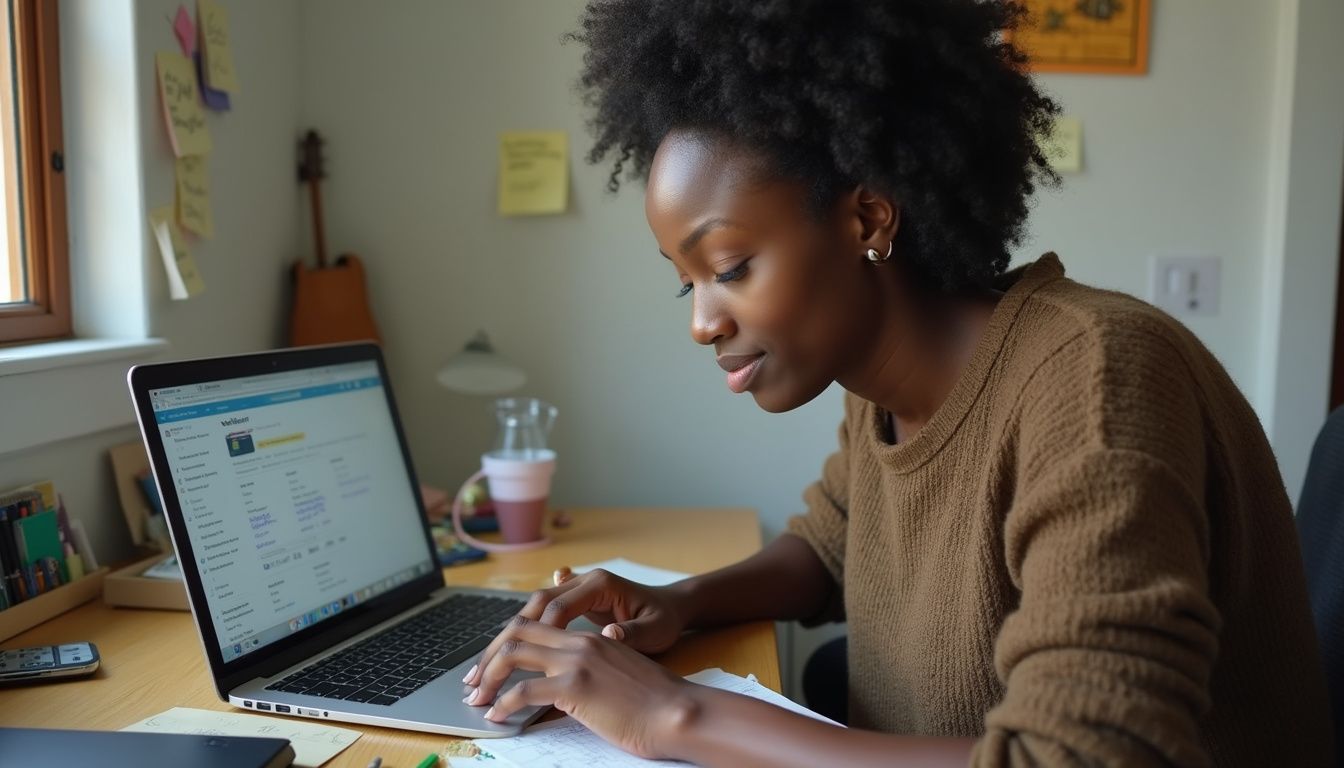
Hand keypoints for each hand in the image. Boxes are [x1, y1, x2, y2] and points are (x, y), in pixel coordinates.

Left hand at [462, 617, 698, 758]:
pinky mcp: (575, 686)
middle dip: (487, 657)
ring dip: (487, 677)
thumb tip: (566, 688)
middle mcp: (579, 642)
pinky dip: (504, 703)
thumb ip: (591, 670)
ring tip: (477, 699)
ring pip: (513, 654)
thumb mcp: (618, 675)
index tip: (491, 666)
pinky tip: (498, 715)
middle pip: (516, 633)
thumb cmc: (655, 702)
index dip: (507, 643)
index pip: (535, 626)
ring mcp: (576, 661)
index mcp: (590, 638)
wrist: (678, 712)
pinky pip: (524, 690)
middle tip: (472, 682)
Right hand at [474, 568, 687, 672]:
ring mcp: (575, 590)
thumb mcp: (656, 630)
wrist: (672, 607)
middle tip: (486, 667)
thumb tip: (609, 637)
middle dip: (509, 637)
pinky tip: (500, 655)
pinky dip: (521, 634)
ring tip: (484, 667)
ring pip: (532, 609)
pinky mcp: (572, 603)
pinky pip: (540, 615)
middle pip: (536, 604)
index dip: (539, 633)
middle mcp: (583, 581)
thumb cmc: (665, 620)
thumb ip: (633, 634)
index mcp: (601, 584)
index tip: (522, 661)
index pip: (559, 605)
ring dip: (508, 638)